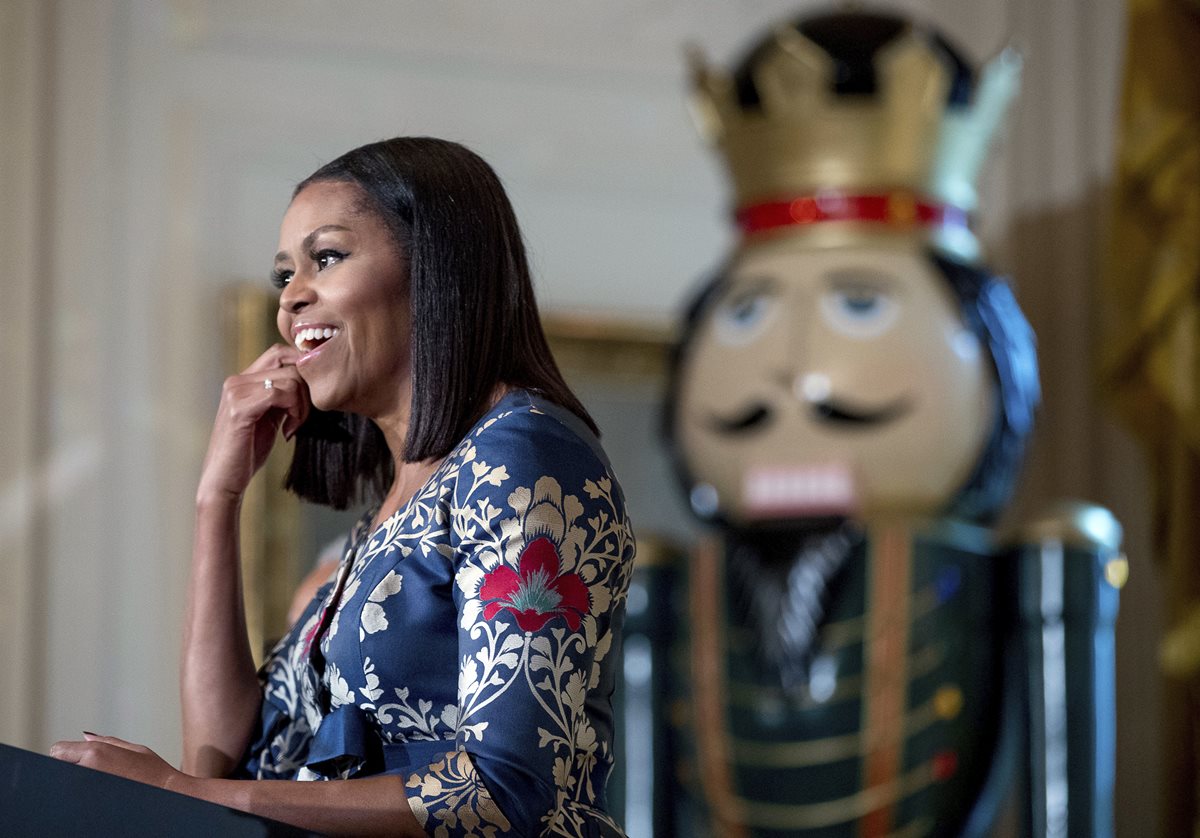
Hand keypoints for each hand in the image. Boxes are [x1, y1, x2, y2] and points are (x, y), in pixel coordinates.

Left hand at [50, 733, 191, 792]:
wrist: (168, 796)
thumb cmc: (155, 773)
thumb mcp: (134, 749)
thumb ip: (107, 741)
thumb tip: (86, 737)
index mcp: (95, 753)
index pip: (58, 750)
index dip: (66, 752)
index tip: (76, 756)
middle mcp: (86, 770)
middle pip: (59, 766)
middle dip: (71, 766)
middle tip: (91, 770)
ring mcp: (85, 790)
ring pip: (67, 782)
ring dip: (76, 780)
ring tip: (99, 782)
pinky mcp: (88, 805)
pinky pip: (76, 797)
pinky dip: (83, 793)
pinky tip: (101, 793)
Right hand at [196, 344, 310, 501]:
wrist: (225, 480)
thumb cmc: (248, 451)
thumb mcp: (270, 416)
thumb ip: (284, 396)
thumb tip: (313, 380)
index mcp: (243, 380)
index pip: (281, 353)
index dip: (304, 369)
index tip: (311, 397)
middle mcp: (236, 380)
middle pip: (290, 363)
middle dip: (307, 390)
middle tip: (301, 417)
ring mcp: (236, 392)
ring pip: (291, 379)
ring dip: (302, 405)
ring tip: (293, 426)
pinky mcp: (239, 408)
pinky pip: (280, 394)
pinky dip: (294, 412)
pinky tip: (287, 431)